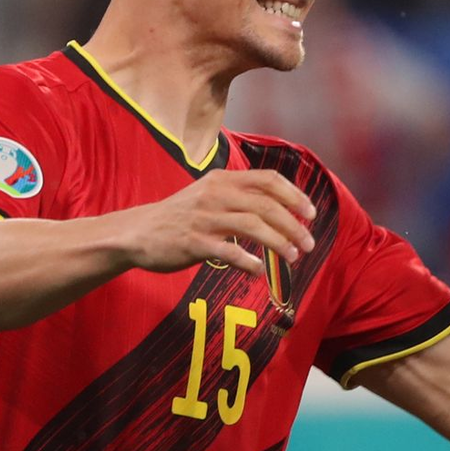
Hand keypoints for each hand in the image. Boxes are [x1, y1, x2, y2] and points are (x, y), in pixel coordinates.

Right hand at [121, 169, 315, 274]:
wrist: (137, 232)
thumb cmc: (180, 217)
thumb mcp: (209, 195)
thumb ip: (241, 197)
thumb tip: (282, 208)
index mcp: (223, 179)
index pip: (268, 179)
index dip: (295, 195)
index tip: (311, 214)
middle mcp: (215, 194)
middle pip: (266, 205)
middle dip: (293, 225)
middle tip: (309, 244)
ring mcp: (204, 218)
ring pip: (252, 225)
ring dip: (279, 242)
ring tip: (293, 257)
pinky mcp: (193, 242)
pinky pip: (228, 251)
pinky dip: (249, 261)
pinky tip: (259, 271)